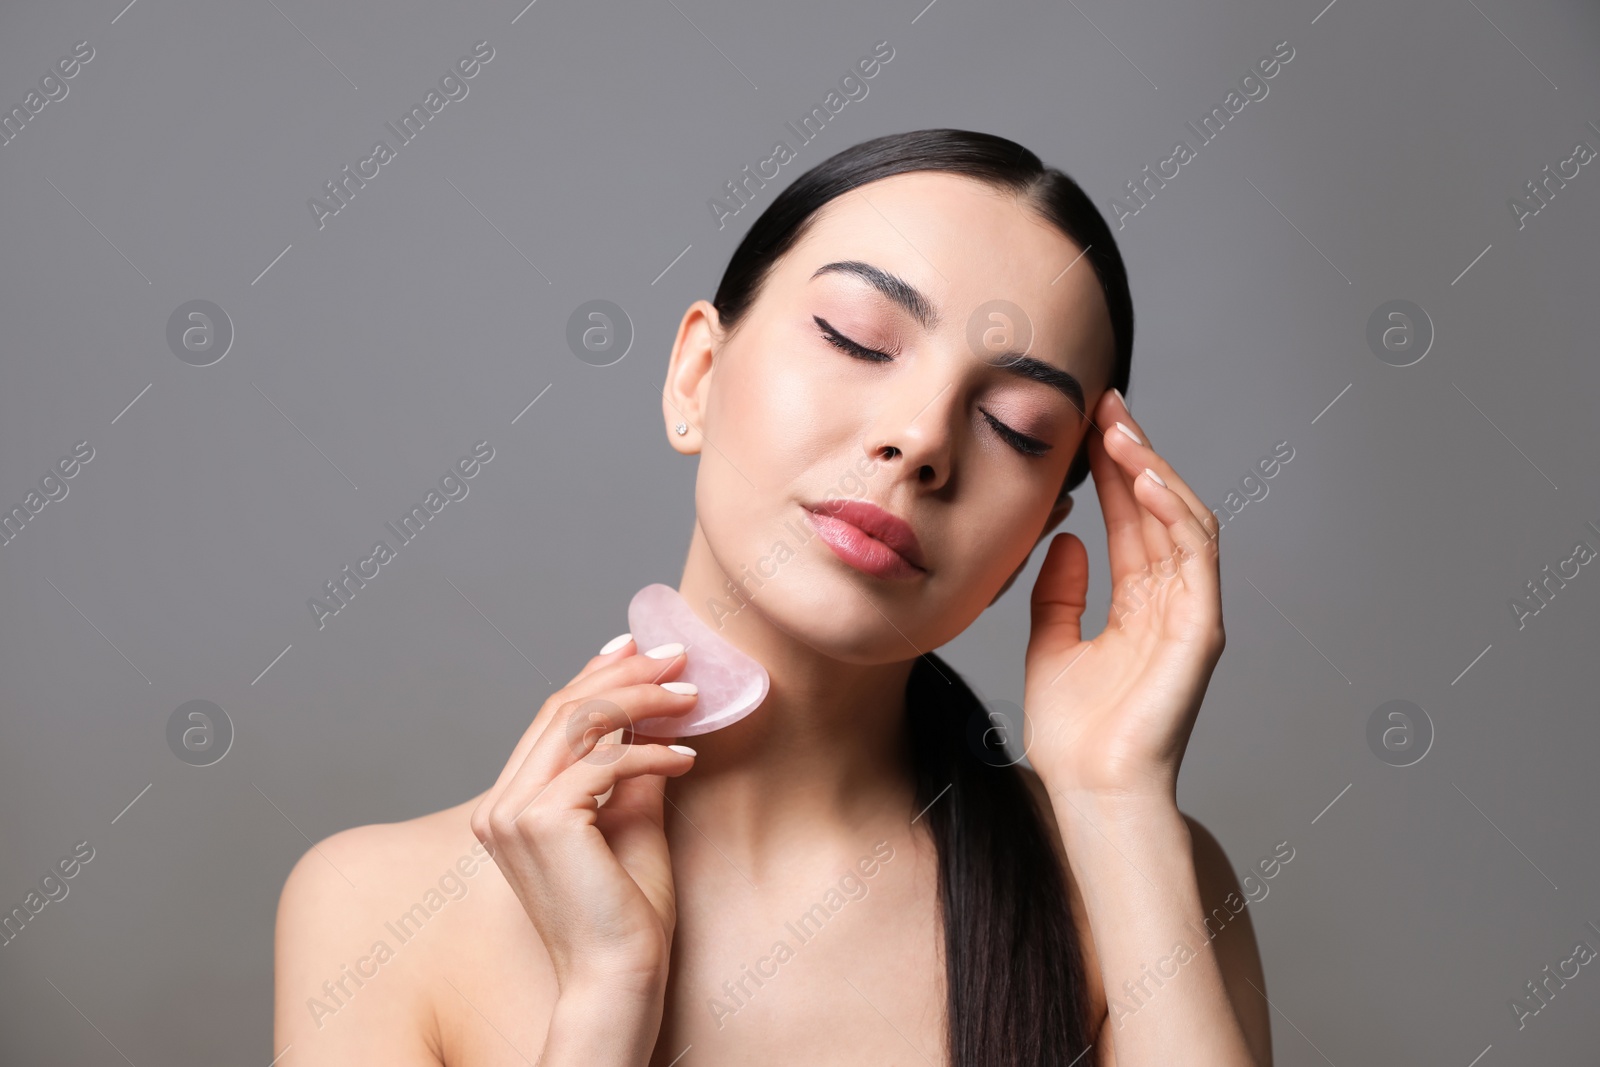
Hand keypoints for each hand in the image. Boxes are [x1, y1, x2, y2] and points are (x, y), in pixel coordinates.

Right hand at [469, 637, 699, 994]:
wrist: (619, 977)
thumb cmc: (627, 914)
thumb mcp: (633, 821)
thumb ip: (631, 771)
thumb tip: (654, 718)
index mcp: (510, 806)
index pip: (551, 720)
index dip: (596, 674)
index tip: (639, 647)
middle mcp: (499, 806)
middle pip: (562, 709)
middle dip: (625, 673)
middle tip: (679, 656)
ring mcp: (512, 814)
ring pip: (579, 721)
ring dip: (642, 699)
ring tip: (691, 696)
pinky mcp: (541, 822)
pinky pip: (603, 761)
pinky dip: (650, 750)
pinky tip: (686, 756)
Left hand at [1023, 389, 1224, 800]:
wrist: (1090, 788)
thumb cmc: (1073, 734)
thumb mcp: (1050, 645)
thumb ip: (1058, 592)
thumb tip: (1064, 537)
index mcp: (1138, 604)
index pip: (1128, 519)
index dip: (1111, 470)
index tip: (1088, 422)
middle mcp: (1171, 601)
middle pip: (1157, 509)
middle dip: (1133, 453)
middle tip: (1107, 402)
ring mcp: (1191, 612)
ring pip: (1183, 520)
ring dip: (1154, 471)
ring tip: (1121, 429)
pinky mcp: (1202, 628)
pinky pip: (1196, 555)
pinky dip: (1173, 512)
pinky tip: (1142, 479)